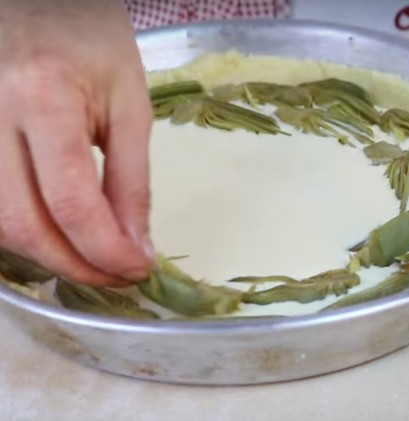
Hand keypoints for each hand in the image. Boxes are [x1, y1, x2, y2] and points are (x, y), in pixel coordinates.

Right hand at [0, 0, 154, 286]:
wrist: (36, 4)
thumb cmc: (89, 40)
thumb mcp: (128, 103)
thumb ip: (132, 179)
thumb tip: (136, 245)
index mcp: (42, 97)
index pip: (72, 202)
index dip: (106, 250)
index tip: (139, 269)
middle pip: (21, 223)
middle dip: (75, 265)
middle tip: (117, 275)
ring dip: (46, 255)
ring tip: (92, 258)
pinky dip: (22, 232)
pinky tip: (57, 235)